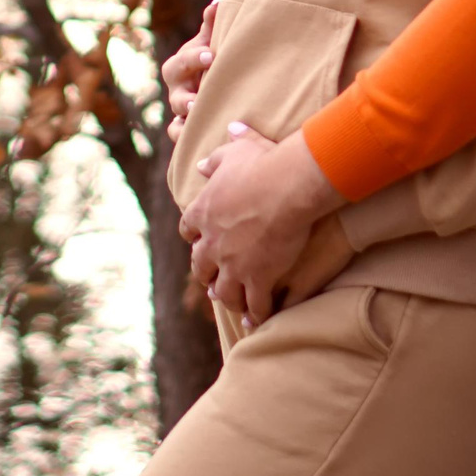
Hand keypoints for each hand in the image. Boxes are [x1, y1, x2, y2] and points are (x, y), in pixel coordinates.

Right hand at [162, 0, 220, 144]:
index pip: (182, 61)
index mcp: (182, 66)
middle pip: (174, 90)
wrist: (213, 86)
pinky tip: (197, 139)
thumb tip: (219, 2)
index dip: (193, 58)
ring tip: (197, 115)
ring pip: (176, 116)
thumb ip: (212, 25)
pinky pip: (179, 136)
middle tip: (200, 92)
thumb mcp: (210, 43)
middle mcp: (178, 89)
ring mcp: (180, 111)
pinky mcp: (186, 130)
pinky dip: (184, 138)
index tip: (210, 55)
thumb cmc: (212, 60)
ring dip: (185, 116)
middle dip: (187, 89)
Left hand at [180, 123, 341, 326]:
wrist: (286, 187)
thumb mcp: (234, 153)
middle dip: (207, 273)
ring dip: (228, 298)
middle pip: (201, 266)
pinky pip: (255, 305)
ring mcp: (234, 264)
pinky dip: (256, 315)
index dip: (194, 235)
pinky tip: (257, 322)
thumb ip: (216, 159)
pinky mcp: (259, 279)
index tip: (198, 238)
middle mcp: (212, 243)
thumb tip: (201, 162)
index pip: (188, 228)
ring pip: (224, 292)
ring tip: (234, 304)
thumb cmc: (263, 164)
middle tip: (212, 280)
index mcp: (202, 212)